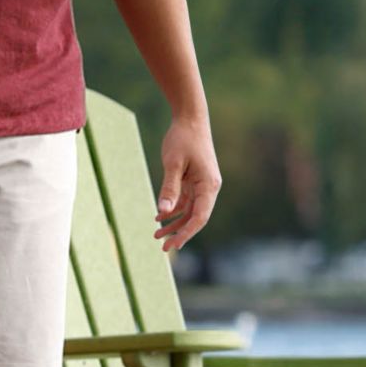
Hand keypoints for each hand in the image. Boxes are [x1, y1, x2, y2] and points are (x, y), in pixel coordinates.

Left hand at [154, 117, 220, 252]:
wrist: (190, 118)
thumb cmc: (183, 139)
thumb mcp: (173, 164)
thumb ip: (169, 188)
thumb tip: (163, 212)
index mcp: (209, 185)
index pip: (200, 216)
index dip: (187, 233)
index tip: (173, 245)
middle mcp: (209, 187)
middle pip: (196, 217)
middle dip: (180, 233)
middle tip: (163, 248)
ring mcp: (202, 184)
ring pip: (189, 211)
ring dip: (174, 223)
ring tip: (156, 234)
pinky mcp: (194, 180)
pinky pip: (185, 201)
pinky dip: (173, 209)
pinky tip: (159, 216)